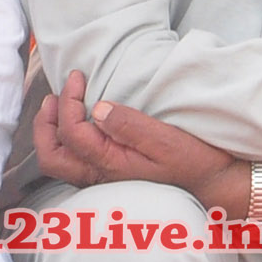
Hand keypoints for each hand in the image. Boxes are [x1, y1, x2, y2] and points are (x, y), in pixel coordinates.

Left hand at [33, 72, 261, 215]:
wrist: (215, 185)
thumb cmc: (194, 162)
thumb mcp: (165, 140)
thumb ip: (130, 125)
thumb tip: (98, 108)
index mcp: (110, 164)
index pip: (72, 132)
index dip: (69, 101)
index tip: (80, 76)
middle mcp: (101, 175)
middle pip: (53, 155)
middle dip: (46, 123)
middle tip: (55, 94)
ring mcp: (105, 177)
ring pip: (61, 160)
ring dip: (52, 132)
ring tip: (58, 104)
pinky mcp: (113, 173)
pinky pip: (75, 160)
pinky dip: (66, 139)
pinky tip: (79, 123)